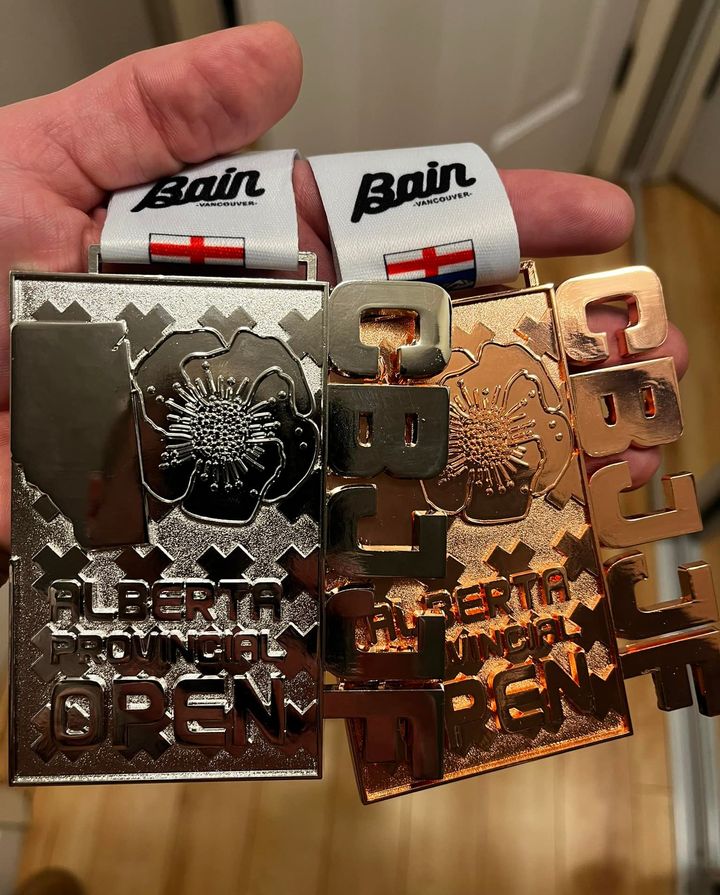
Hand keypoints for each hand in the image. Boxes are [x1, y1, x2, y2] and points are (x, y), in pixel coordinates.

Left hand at [0, 22, 686, 575]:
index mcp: (228, 257)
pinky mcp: (198, 513)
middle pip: (406, 341)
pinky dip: (368, 543)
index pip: (383, 229)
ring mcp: (232, 436)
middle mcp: (249, 348)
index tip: (590, 222)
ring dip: (474, 451)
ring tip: (576, 457)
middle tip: (624, 353)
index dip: (490, 221)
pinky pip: (297, 527)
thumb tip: (276, 59)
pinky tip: (442, 553)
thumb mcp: (37, 168)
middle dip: (523, 343)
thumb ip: (150, 119)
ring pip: (374, 439)